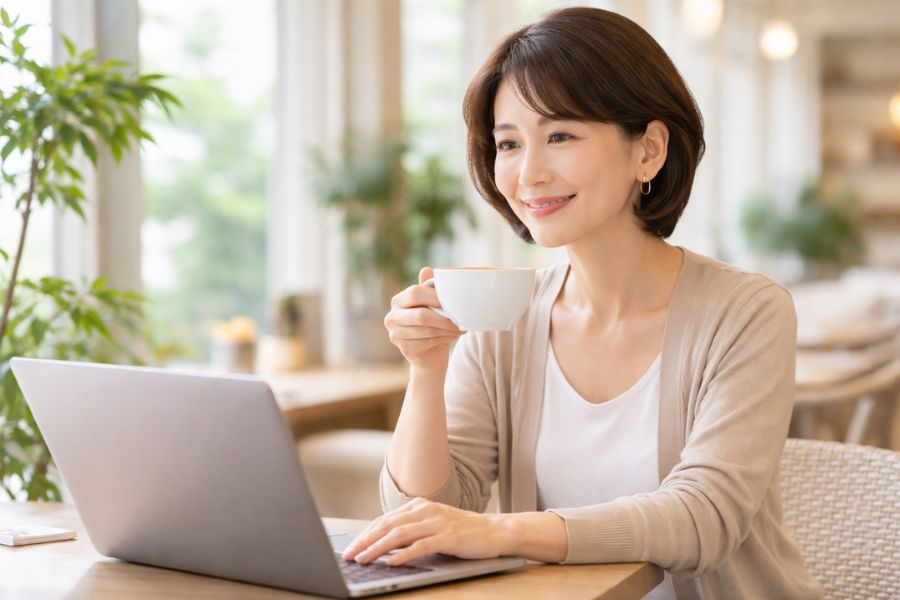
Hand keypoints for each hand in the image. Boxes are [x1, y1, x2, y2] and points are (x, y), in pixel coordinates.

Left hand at [342, 498, 504, 565]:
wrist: (496, 530)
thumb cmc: (464, 531)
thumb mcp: (434, 525)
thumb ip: (413, 530)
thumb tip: (386, 545)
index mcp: (419, 506)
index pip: (385, 520)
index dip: (365, 534)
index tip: (351, 547)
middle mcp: (425, 510)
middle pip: (387, 525)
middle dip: (365, 540)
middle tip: (349, 554)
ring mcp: (437, 522)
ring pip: (399, 534)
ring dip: (378, 548)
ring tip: (363, 558)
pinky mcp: (448, 536)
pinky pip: (421, 546)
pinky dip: (404, 554)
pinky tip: (392, 562)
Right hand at [384, 267, 463, 371]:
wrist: (429, 353)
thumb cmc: (432, 324)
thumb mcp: (431, 304)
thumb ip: (428, 288)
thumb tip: (427, 270)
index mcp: (398, 301)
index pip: (415, 293)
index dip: (435, 297)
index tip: (453, 301)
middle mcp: (392, 317)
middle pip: (421, 315)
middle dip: (444, 318)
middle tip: (461, 319)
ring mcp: (395, 334)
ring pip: (427, 330)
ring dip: (447, 330)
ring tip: (460, 328)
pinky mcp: (404, 349)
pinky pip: (428, 342)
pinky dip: (444, 339)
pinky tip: (452, 337)